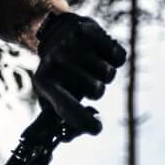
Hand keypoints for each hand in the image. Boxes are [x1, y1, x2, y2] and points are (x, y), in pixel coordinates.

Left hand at [34, 12, 125, 136]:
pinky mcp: (91, 30)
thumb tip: (75, 135)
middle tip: (84, 79)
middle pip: (98, 91)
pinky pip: (119, 57)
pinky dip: (115, 58)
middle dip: (96, 90)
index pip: (67, 108)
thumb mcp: (50, 96)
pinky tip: (101, 52)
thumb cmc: (57, 75)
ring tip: (90, 65)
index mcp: (46, 83)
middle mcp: (58, 62)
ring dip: (104, 74)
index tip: (97, 128)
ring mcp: (74, 45)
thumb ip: (64, 119)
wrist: (55, 33)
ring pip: (108, 74)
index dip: (84, 122)